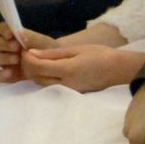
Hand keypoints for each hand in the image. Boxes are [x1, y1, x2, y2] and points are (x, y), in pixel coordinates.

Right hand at [0, 22, 54, 81]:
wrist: (55, 67)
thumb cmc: (49, 51)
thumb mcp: (45, 43)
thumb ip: (33, 37)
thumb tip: (19, 33)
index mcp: (13, 36)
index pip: (2, 28)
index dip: (4, 30)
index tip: (11, 34)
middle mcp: (6, 48)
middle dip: (4, 45)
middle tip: (16, 47)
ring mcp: (4, 62)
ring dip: (3, 58)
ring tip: (17, 60)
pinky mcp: (6, 76)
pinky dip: (0, 74)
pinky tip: (10, 73)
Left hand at [19, 42, 144, 93]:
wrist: (118, 69)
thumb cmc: (99, 54)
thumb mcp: (75, 50)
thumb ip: (52, 54)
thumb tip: (31, 53)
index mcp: (66, 70)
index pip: (37, 67)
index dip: (27, 58)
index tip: (25, 49)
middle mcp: (65, 84)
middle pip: (36, 78)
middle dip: (28, 66)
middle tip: (29, 54)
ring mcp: (68, 91)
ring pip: (41, 84)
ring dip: (35, 73)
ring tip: (37, 60)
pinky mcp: (70, 94)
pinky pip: (50, 87)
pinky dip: (43, 78)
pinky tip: (47, 69)